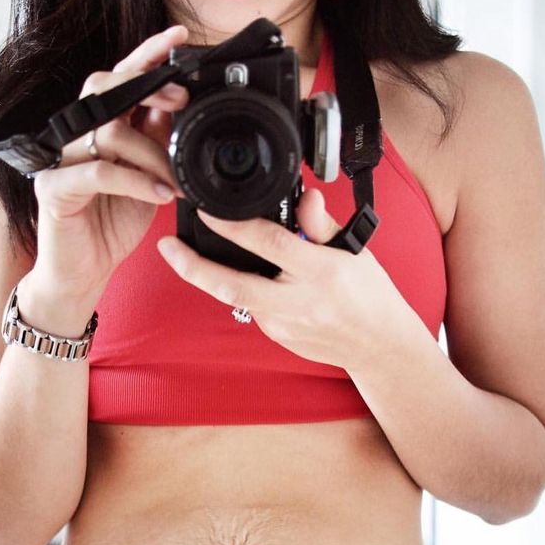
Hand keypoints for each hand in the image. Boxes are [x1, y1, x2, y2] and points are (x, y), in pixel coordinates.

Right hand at [30, 24, 189, 301]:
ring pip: (108, 131)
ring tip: (175, 181)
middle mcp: (76, 137)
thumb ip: (155, 144)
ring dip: (151, 154)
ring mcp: (61, 160)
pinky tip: (161, 195)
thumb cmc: (111, 227)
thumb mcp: (148, 181)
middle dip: (147, 88)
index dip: (146, 56)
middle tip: (181, 101)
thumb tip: (177, 107)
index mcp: (98, 129)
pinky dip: (135, 181)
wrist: (84, 274)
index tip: (179, 41)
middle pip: (104, 88)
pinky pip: (98, 172)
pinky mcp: (54, 189)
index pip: (119, 80)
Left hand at [156, 187, 406, 370]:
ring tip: (194, 253)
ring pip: (238, 296)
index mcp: (322, 271)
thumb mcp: (355, 249)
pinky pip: (252, 307)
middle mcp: (299, 301)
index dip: (232, 226)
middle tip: (166, 247)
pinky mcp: (277, 337)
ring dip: (216, 275)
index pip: (268, 244)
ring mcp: (285, 325)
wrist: (378, 346)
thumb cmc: (369, 294)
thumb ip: (322, 224)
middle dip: (193, 267)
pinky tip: (252, 277)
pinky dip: (245, 289)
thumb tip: (304, 198)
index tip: (205, 211)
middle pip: (233, 285)